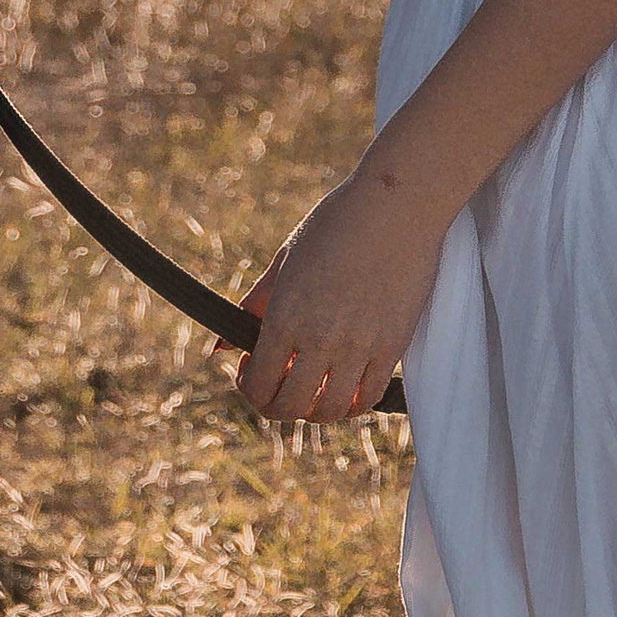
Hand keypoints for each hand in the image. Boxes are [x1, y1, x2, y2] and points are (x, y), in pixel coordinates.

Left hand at [224, 163, 443, 423]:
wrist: (396, 205)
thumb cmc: (336, 223)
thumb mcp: (287, 258)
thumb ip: (256, 305)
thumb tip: (220, 346)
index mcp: (286, 316)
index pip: (257, 385)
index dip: (247, 386)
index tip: (249, 369)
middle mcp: (320, 339)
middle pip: (289, 407)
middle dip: (275, 405)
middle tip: (276, 384)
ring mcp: (359, 347)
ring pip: (330, 411)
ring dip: (314, 408)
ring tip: (311, 387)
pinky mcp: (392, 347)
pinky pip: (369, 398)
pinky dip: (352, 402)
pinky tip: (343, 384)